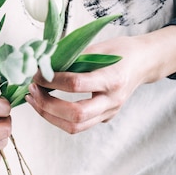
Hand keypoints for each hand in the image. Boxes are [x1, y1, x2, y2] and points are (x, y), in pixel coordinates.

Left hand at [25, 27, 175, 133]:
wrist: (143, 63)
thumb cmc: (121, 51)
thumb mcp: (98, 47)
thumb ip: (72, 57)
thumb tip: (42, 64)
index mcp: (113, 78)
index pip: (76, 84)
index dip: (52, 80)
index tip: (36, 73)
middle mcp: (112, 100)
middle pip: (76, 114)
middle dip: (47, 105)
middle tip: (32, 90)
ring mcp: (109, 112)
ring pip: (75, 126)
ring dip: (48, 115)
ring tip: (33, 99)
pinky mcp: (104, 118)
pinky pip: (78, 125)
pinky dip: (57, 117)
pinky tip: (45, 104)